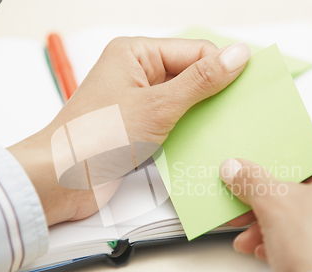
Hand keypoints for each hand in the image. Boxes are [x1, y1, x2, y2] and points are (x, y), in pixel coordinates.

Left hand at [8, 37, 250, 225]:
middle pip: (190, 76)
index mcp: (136, 53)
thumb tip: (236, 55)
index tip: (251, 85)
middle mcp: (136, 74)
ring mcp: (137, 103)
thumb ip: (200, 81)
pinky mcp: (137, 129)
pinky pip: (173, 124)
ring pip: (184, 102)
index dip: (223, 67)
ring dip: (203, 116)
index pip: (194, 51)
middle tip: (243, 110)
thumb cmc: (96, 137)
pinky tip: (207, 142)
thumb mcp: (157, 105)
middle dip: (215, 94)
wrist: (61, 180)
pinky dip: (189, 132)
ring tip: (228, 128)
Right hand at [220, 124, 311, 271]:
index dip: (300, 143)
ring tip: (253, 233)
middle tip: (255, 199)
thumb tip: (235, 168)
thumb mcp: (274, 204)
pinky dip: (301, 236)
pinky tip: (271, 249)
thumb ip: (251, 180)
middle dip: (277, 193)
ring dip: (282, 219)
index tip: (280, 155)